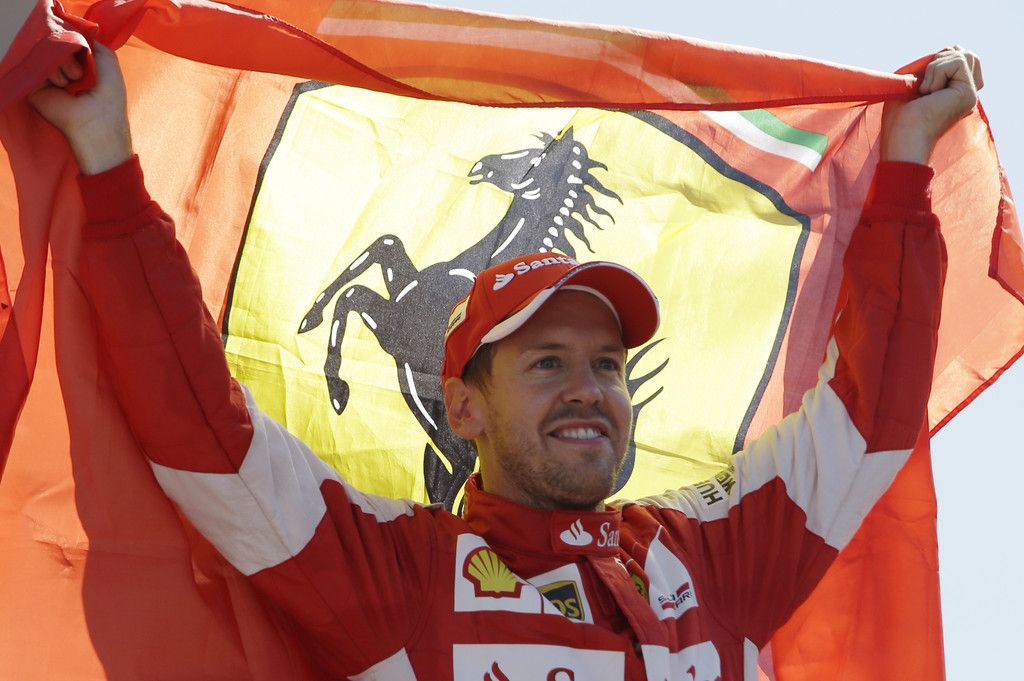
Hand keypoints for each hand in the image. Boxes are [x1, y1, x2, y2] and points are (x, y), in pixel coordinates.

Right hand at [29, 43, 132, 174]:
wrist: (98, 125)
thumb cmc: (110, 98)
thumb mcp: (109, 62)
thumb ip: (93, 44)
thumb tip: (75, 36)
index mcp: (80, 66)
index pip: (70, 42)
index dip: (75, 41)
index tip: (84, 50)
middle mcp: (63, 71)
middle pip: (57, 44)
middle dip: (70, 52)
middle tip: (81, 73)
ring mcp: (48, 79)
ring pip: (47, 54)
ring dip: (63, 64)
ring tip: (74, 82)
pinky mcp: (36, 88)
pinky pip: (36, 66)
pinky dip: (51, 71)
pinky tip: (63, 85)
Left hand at [881, 48, 982, 163]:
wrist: (902, 139)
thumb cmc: (899, 120)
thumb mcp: (912, 85)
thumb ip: (931, 68)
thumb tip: (950, 48)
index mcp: (953, 94)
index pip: (958, 60)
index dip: (939, 60)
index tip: (921, 84)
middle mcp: (964, 95)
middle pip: (968, 56)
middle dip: (941, 60)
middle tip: (923, 85)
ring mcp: (969, 95)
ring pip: (964, 56)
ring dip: (936, 66)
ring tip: (924, 90)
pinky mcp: (968, 94)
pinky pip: (958, 61)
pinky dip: (936, 71)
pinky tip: (928, 92)